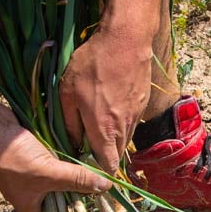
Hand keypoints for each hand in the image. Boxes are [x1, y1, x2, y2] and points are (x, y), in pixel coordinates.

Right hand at [0, 104, 109, 211]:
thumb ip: (76, 179)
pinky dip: (70, 162)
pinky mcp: (38, 158)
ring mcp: (36, 176)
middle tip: (106, 200)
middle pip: (62, 205)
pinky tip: (88, 158)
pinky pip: (58, 165)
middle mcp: (34, 196)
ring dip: (77, 178)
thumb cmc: (12, 158)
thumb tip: (106, 187)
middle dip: (80, 201)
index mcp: (32, 209)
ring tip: (103, 179)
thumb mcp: (48, 173)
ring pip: (62, 182)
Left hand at [59, 27, 153, 170]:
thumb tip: (72, 143)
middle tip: (90, 146)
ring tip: (99, 126)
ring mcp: (136, 115)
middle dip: (105, 155)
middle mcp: (123, 127)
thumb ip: (69, 122)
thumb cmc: (92, 64)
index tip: (90, 169)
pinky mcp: (142, 103)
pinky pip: (131, 122)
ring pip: (126, 138)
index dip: (101, 172)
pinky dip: (122, 123)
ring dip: (113, 139)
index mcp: (103, 128)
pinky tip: (111, 108)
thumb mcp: (68, 92)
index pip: (108, 164)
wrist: (127, 40)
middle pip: (117, 153)